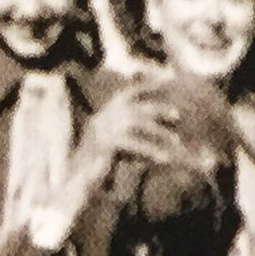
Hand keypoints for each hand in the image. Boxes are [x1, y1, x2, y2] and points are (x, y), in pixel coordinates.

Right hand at [71, 79, 193, 178]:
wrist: (77, 177)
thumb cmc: (97, 163)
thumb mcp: (112, 141)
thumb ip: (127, 129)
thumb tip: (153, 124)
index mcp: (106, 113)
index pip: (128, 93)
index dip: (147, 85)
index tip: (166, 78)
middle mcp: (104, 117)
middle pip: (136, 106)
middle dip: (158, 108)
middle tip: (177, 115)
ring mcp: (104, 129)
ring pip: (138, 123)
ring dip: (159, 131)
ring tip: (176, 141)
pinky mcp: (107, 143)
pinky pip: (135, 144)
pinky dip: (151, 150)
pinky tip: (164, 158)